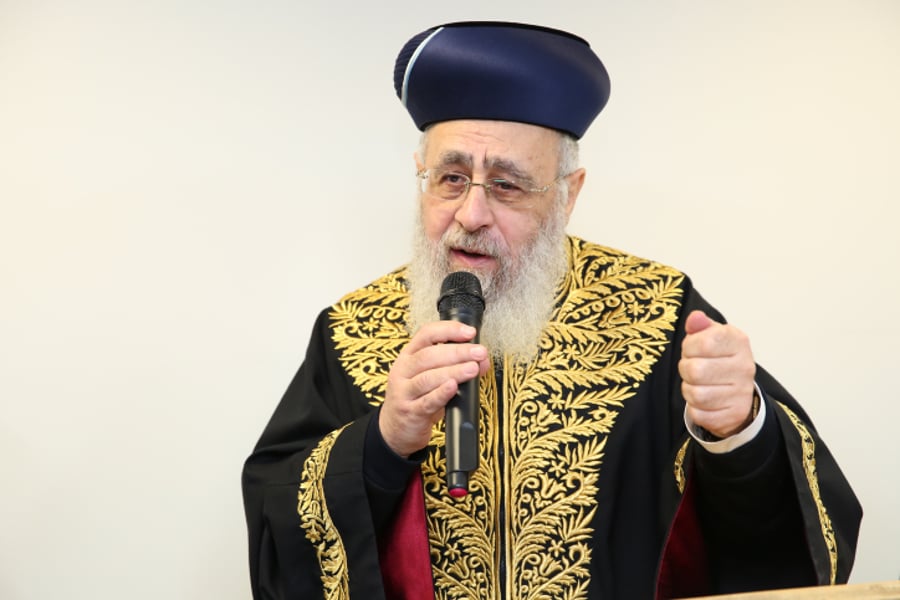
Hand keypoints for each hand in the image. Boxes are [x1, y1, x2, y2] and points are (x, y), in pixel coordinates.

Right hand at [380, 321, 490, 457]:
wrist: (395, 430)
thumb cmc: (416, 398)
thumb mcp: (432, 378)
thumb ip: (455, 367)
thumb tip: (482, 361)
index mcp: (408, 356)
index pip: (426, 334)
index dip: (449, 330)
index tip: (469, 332)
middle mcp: (403, 371)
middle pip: (429, 355)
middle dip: (458, 352)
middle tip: (479, 352)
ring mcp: (404, 392)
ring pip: (428, 378)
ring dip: (453, 371)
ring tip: (473, 369)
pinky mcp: (410, 412)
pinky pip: (427, 401)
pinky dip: (441, 393)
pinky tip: (453, 387)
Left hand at [679, 310, 756, 438]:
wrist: (740, 392)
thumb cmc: (718, 359)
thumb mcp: (711, 336)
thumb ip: (700, 326)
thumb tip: (695, 318)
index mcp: (739, 341)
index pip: (704, 342)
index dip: (689, 346)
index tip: (692, 349)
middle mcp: (745, 367)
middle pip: (695, 370)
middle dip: (685, 369)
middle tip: (692, 368)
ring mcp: (742, 393)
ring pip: (696, 394)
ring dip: (688, 389)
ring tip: (697, 384)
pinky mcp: (735, 414)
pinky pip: (699, 414)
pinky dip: (694, 408)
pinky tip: (704, 401)